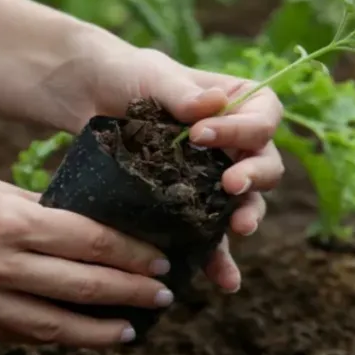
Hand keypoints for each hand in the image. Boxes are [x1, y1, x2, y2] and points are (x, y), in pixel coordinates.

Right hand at [0, 156, 176, 346]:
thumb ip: (34, 209)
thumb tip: (82, 224)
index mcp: (8, 222)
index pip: (90, 242)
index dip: (131, 255)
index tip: (159, 260)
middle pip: (82, 286)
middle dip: (131, 293)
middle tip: (162, 295)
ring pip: (53, 326)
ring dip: (99, 330)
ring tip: (129, 329)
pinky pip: (15, 337)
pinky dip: (50, 338)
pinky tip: (73, 336)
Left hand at [48, 40, 284, 292]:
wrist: (88, 99)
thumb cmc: (126, 75)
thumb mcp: (152, 74)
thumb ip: (182, 91)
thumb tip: (215, 105)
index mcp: (236, 102)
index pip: (264, 117)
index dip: (244, 129)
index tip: (201, 135)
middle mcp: (235, 142)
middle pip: (266, 163)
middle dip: (254, 177)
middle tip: (231, 185)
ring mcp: (214, 176)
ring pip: (246, 202)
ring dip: (247, 216)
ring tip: (238, 228)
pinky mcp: (190, 206)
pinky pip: (212, 235)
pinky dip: (219, 258)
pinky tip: (223, 280)